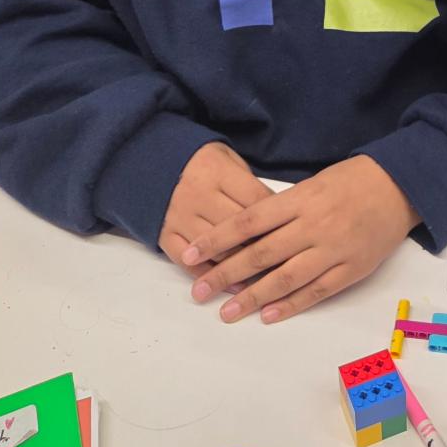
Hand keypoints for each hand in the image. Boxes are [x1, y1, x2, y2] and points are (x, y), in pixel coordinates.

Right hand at [158, 142, 273, 278]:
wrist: (153, 164)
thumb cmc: (203, 164)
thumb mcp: (229, 160)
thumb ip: (249, 184)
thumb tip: (278, 214)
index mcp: (217, 172)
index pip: (255, 200)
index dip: (277, 218)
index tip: (293, 234)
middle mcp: (198, 195)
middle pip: (237, 228)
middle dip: (263, 246)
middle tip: (286, 262)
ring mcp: (180, 216)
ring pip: (215, 249)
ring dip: (240, 267)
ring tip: (264, 282)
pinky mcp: (165, 234)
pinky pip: (188, 261)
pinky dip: (210, 276)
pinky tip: (231, 287)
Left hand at [180, 155, 420, 323]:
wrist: (400, 185)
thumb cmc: (352, 180)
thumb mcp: (313, 183)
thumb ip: (284, 208)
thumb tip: (247, 234)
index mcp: (301, 200)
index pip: (248, 222)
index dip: (217, 239)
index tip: (190, 253)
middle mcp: (313, 225)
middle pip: (261, 254)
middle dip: (225, 273)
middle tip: (199, 290)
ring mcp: (333, 249)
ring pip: (285, 278)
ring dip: (253, 297)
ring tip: (226, 312)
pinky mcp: (352, 268)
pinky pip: (316, 290)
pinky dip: (291, 304)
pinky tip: (268, 315)